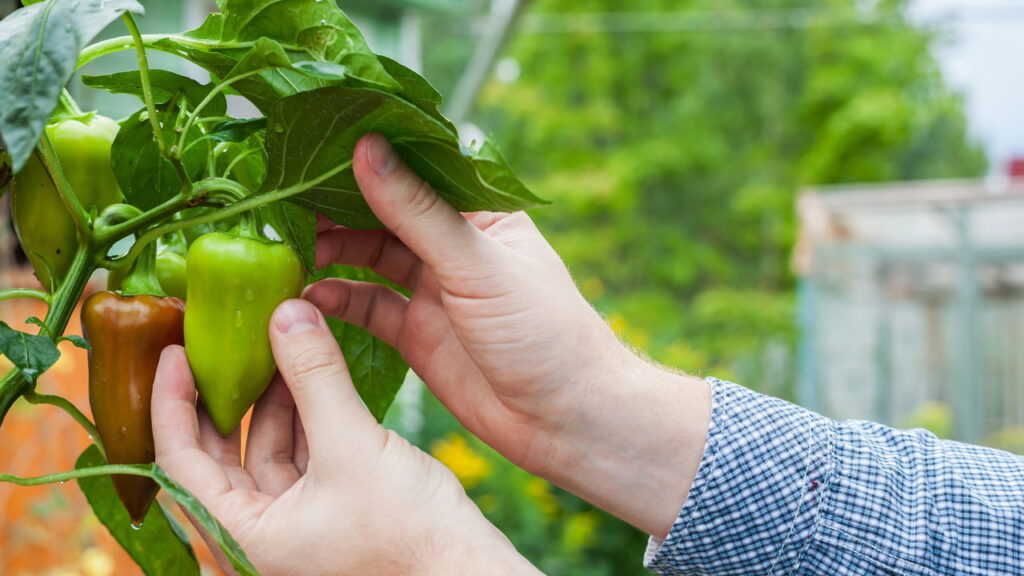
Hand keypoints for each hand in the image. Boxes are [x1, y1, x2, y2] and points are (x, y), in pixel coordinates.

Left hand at [152, 299, 541, 575]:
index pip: (181, 462)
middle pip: (218, 454)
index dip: (173, 402)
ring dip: (270, 396)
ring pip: (263, 448)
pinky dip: (303, 412)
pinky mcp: (327, 507)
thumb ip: (316, 378)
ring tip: (276, 341)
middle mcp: (259, 533)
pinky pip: (299, 452)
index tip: (175, 351)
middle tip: (221, 339)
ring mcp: (293, 521)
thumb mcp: (353, 446)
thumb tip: (285, 314)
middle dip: (222, 394)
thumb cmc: (410, 534)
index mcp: (244, 538)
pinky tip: (310, 371)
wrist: (466, 570)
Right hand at [306, 134, 711, 536]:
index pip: (414, 174)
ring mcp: (434, 292)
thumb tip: (368, 148)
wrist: (565, 419)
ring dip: (330, 254)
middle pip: (383, 217)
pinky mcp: (418, 335)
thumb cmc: (543, 332)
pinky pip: (368, 308)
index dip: (365, 164)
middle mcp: (454, 248)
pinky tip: (309, 297)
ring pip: (369, 261)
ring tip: (288, 251)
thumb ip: (418, 212)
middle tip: (283, 206)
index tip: (311, 154)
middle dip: (336, 211)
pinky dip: (338, 300)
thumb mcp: (478, 264)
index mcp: (481, 215)